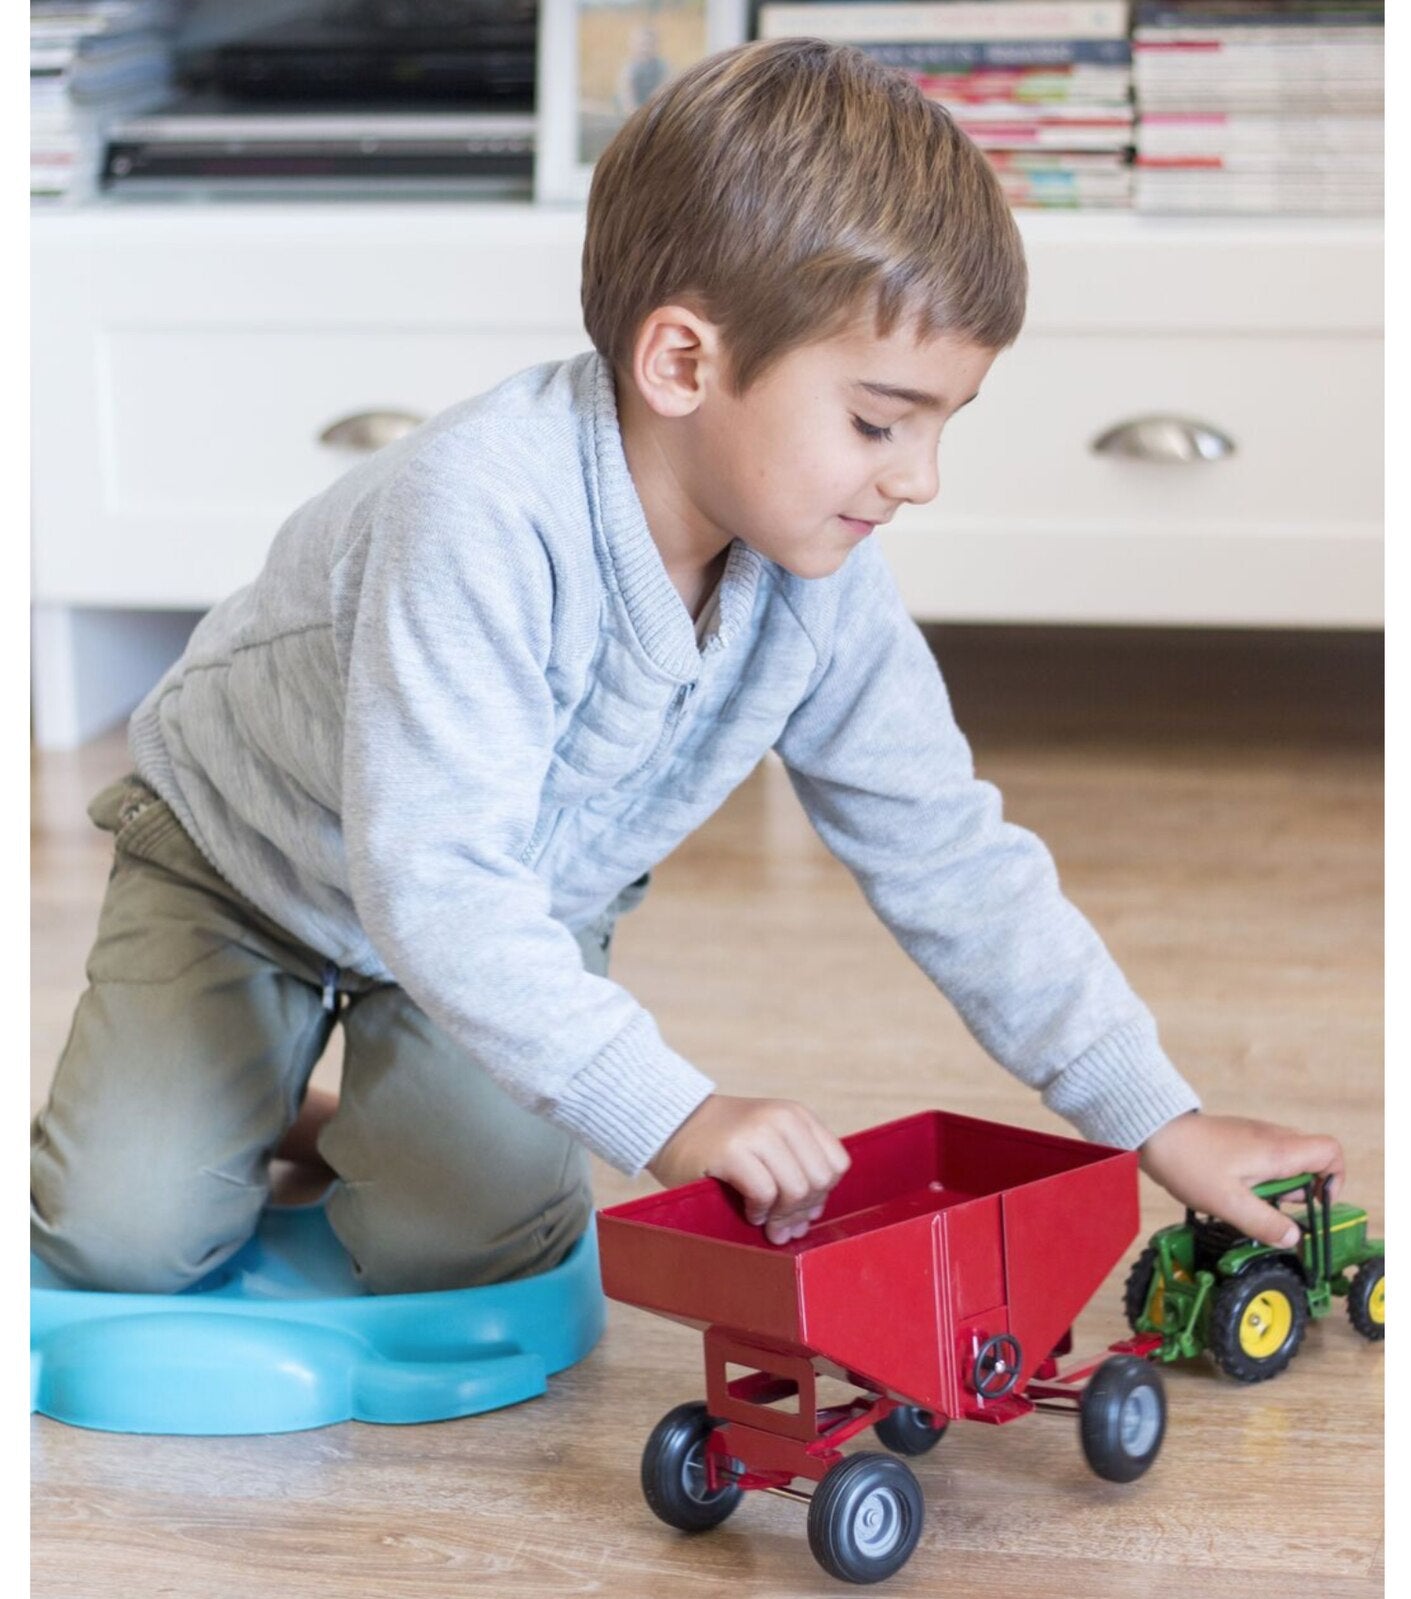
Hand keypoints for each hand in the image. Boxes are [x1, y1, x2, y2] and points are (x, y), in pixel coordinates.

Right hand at [647, 1094, 850, 1245]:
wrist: (670, 1123)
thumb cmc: (720, 1142)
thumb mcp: (768, 1141)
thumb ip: (795, 1168)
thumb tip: (812, 1215)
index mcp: (796, 1115)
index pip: (837, 1164)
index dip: (823, 1194)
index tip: (801, 1208)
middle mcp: (782, 1118)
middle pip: (819, 1181)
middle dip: (802, 1211)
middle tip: (782, 1225)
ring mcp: (757, 1132)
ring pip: (796, 1189)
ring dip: (781, 1215)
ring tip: (765, 1220)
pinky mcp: (732, 1151)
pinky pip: (765, 1193)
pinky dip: (759, 1211)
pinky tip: (748, 1210)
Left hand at [1140, 1110, 1344, 1247]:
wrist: (1152, 1132)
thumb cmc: (1189, 1162)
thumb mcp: (1229, 1203)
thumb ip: (1265, 1223)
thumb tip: (1294, 1239)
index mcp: (1278, 1150)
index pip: (1331, 1152)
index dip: (1334, 1180)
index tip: (1315, 1204)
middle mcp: (1272, 1138)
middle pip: (1309, 1162)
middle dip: (1299, 1192)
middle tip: (1269, 1208)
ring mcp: (1253, 1136)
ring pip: (1284, 1163)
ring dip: (1274, 1188)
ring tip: (1244, 1200)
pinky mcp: (1237, 1139)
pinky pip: (1262, 1160)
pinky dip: (1256, 1179)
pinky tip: (1231, 1191)